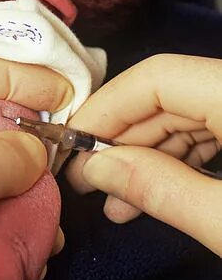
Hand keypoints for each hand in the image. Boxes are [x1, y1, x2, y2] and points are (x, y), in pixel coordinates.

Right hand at [67, 54, 221, 253]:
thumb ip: (163, 189)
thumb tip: (96, 168)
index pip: (157, 77)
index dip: (106, 108)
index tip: (72, 146)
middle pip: (168, 96)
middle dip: (123, 139)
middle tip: (85, 181)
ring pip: (187, 114)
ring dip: (148, 155)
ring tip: (116, 202)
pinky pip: (211, 130)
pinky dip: (179, 161)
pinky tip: (153, 196)